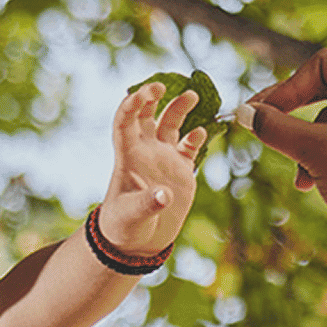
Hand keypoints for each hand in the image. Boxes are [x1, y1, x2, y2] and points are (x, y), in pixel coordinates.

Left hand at [97, 81, 208, 258]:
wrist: (139, 241)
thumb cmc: (125, 226)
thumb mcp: (132, 217)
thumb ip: (147, 204)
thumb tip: (164, 195)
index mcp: (127, 155)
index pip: (125, 121)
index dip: (132, 104)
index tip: (144, 94)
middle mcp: (145, 150)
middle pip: (147, 114)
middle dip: (153, 96)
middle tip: (163, 86)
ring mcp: (164, 158)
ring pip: (171, 123)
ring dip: (179, 107)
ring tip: (192, 96)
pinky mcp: (181, 169)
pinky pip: (189, 145)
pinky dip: (196, 136)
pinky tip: (200, 133)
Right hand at [242, 51, 326, 259]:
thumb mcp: (314, 152)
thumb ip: (275, 127)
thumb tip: (244, 113)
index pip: (321, 65)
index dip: (285, 88)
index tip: (259, 113)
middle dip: (295, 117)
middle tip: (263, 129)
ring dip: (310, 144)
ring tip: (301, 178)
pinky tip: (316, 181)